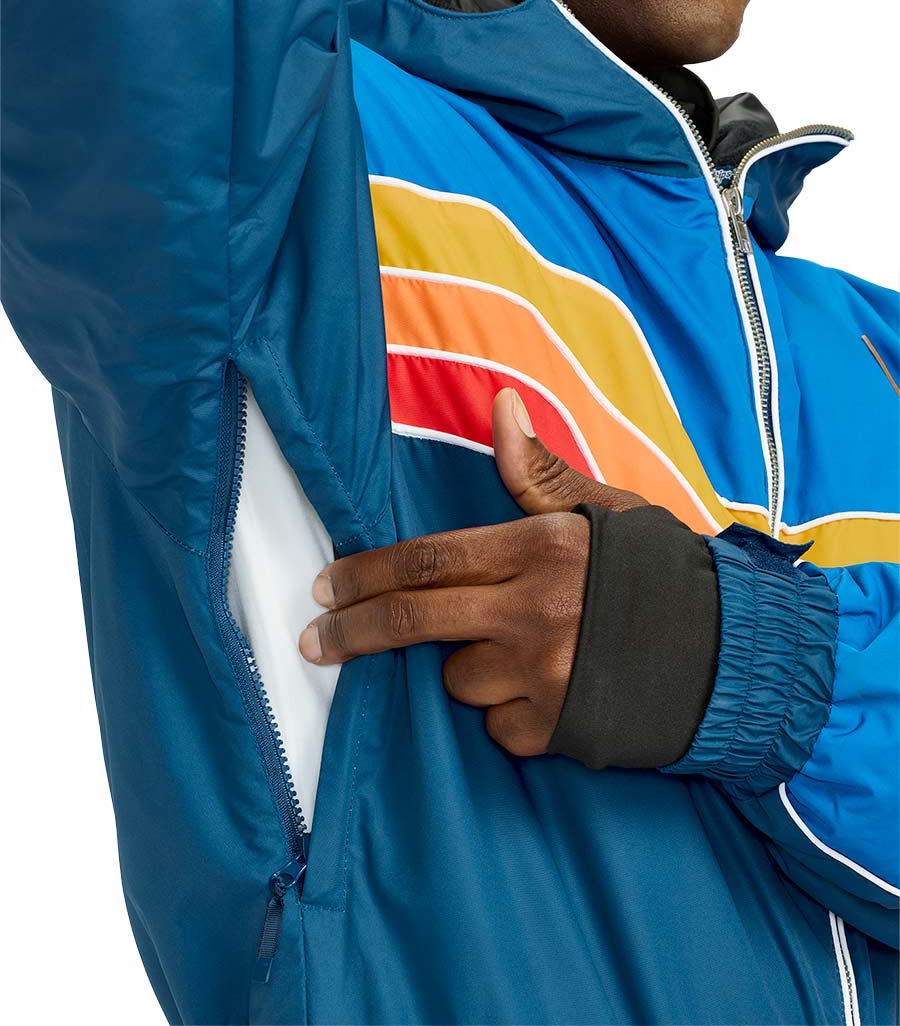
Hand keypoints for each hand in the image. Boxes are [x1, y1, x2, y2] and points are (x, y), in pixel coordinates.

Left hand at [299, 389, 646, 755]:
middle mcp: (534, 613)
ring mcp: (545, 677)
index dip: (366, 573)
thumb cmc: (665, 575)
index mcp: (541, 550)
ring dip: (472, 670)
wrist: (737, 655)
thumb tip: (500, 405)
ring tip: (526, 654)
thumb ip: (539, 473)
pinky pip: (498, 729)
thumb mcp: (606, 514)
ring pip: (459, 682)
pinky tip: (550, 693)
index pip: (428, 559)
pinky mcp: (559, 732)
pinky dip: (510, 716)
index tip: (323, 586)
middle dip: (353, 633)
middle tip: (314, 642)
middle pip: (416, 623)